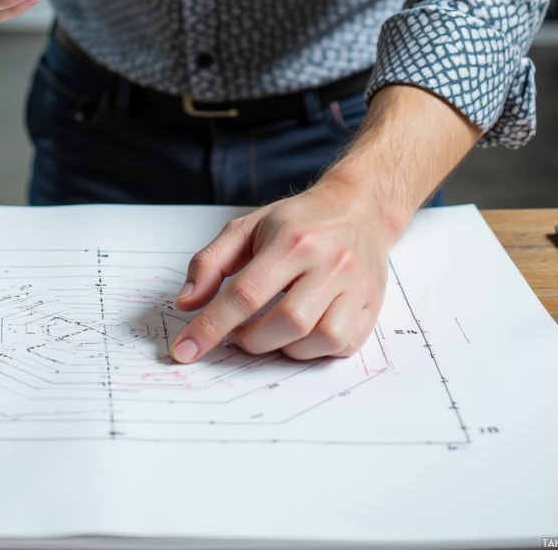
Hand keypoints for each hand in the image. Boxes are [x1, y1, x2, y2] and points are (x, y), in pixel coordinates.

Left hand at [170, 178, 392, 363]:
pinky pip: (341, 346)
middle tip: (239, 333)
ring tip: (271, 331)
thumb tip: (186, 303)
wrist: (358, 208)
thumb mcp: (246, 228)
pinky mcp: (372, 306)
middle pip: (285, 322)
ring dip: (284, 348)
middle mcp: (328, 262)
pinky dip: (314, 350)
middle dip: (251, 340)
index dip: (211, 327)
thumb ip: (210, 263)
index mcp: (292, 239)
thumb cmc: (298, 221)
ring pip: (316, 339)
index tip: (186, 349)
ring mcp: (355, 286)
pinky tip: (302, 333)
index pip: (245, 294)